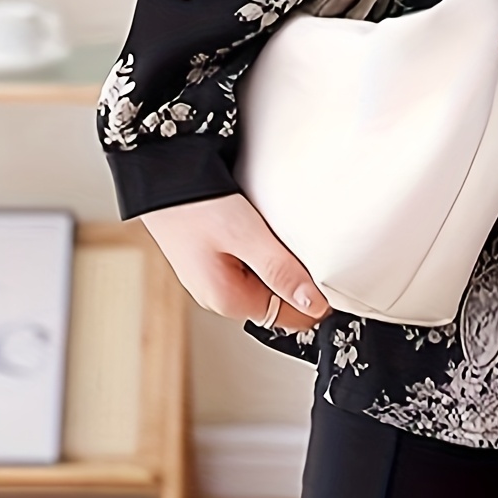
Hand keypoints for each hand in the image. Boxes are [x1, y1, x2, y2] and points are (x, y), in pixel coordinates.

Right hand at [141, 193, 329, 331]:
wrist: (162, 179)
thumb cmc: (196, 207)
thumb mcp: (248, 238)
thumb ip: (282, 273)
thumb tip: (314, 305)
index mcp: (228, 301)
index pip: (291, 318)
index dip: (316, 300)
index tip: (335, 276)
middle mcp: (219, 297)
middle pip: (279, 301)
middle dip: (298, 279)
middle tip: (309, 247)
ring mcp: (214, 280)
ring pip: (266, 282)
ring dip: (281, 264)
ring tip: (283, 235)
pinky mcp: (213, 261)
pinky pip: (251, 266)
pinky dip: (264, 252)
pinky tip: (264, 231)